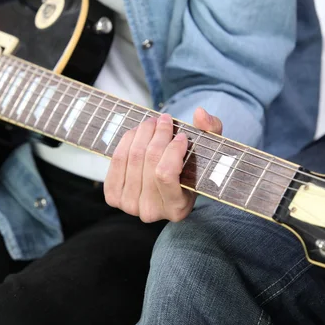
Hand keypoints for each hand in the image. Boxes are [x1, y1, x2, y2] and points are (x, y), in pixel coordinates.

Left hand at [104, 107, 222, 222]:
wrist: (164, 185)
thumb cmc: (190, 168)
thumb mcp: (208, 151)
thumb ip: (211, 130)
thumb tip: (200, 113)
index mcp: (176, 209)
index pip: (166, 174)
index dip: (172, 149)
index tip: (182, 135)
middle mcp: (151, 211)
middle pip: (149, 162)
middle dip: (158, 134)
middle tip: (165, 119)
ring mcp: (129, 205)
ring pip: (132, 157)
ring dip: (143, 133)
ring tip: (152, 122)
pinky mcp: (113, 196)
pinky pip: (117, 160)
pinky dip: (127, 140)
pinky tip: (137, 132)